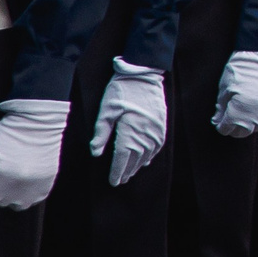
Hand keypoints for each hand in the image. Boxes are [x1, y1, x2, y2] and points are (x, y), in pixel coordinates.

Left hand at [0, 99, 67, 208]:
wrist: (39, 122)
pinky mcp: (48, 181)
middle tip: (3, 176)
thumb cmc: (11, 131)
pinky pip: (37, 199)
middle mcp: (17, 184)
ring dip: (15, 197)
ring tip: (15, 184)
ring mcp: (34, 184)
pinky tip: (28, 183)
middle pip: (2, 201)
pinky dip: (31, 194)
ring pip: (20, 204)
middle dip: (0, 191)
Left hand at [90, 59, 169, 186]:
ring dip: (138, 165)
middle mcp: (145, 134)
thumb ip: (101, 133)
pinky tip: (145, 160)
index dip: (117, 171)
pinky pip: (157, 146)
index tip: (113, 181)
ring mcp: (156, 130)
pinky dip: (151, 155)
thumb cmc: (121, 92)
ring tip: (130, 172)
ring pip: (147, 154)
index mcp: (130, 131)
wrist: (143, 76)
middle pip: (136, 159)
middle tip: (120, 180)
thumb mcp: (105, 111)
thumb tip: (95, 152)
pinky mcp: (162, 125)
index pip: (123, 158)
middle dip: (127, 171)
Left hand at [212, 51, 257, 138]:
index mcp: (236, 113)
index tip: (221, 118)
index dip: (221, 124)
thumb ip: (221, 110)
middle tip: (232, 115)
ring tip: (246, 111)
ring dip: (249, 123)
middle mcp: (252, 117)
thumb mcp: (223, 92)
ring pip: (255, 128)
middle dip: (234, 126)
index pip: (225, 129)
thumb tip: (218, 121)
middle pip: (240, 132)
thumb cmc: (237, 75)